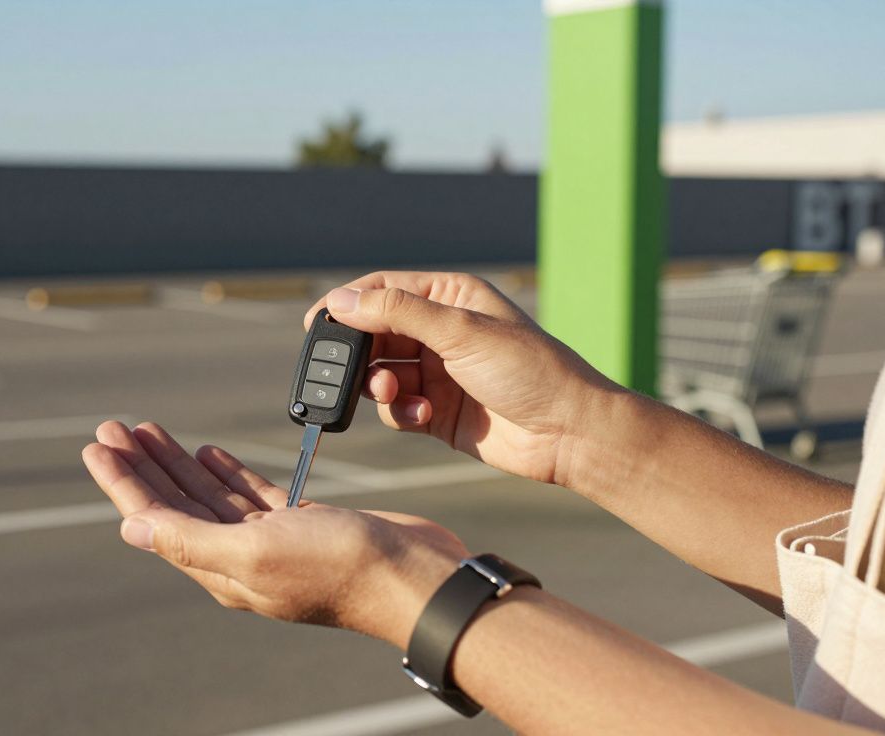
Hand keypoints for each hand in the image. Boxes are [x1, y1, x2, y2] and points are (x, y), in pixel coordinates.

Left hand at [81, 420, 463, 646]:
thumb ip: (192, 540)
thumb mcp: (256, 551)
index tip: (96, 445)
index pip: (156, 518)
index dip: (123, 481)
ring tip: (149, 431)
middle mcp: (239, 557)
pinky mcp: (301, 523)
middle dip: (143, 464)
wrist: (412, 575)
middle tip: (113, 427)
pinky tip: (208, 452)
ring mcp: (271, 540)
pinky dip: (227, 470)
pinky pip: (250, 494)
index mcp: (221, 569)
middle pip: (176, 503)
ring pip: (209, 494)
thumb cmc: (341, 567)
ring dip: (178, 462)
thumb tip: (132, 528)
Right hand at [305, 272, 620, 487]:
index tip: (316, 324)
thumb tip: (342, 301)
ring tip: (395, 394)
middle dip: (362, 355)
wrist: (568, 433)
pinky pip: (397, 409)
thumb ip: (398, 313)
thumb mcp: (461, 332)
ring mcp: (438, 373)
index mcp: (450, 298)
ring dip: (380, 386)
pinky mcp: (437, 412)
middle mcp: (441, 332)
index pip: (383, 290)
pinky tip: (421, 417)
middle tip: (354, 372)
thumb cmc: (530, 370)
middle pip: (375, 335)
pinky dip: (399, 413)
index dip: (347, 304)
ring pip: (381, 375)